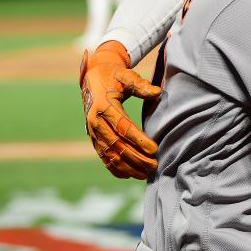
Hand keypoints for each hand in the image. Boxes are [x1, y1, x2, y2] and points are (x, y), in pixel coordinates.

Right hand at [79, 41, 160, 178]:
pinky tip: (128, 175)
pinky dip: (114, 168)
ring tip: (146, 174)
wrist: (93, 78)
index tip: (154, 149)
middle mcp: (96, 122)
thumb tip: (158, 92)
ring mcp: (92, 132)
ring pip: (110, 154)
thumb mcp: (126, 75)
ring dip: (128, 166)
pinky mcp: (93, 137)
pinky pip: (103, 156)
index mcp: (104, 106)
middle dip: (136, 158)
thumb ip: (141, 84)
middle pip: (117, 145)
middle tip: (154, 165)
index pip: (123, 127)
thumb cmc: (114, 76)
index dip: (139, 140)